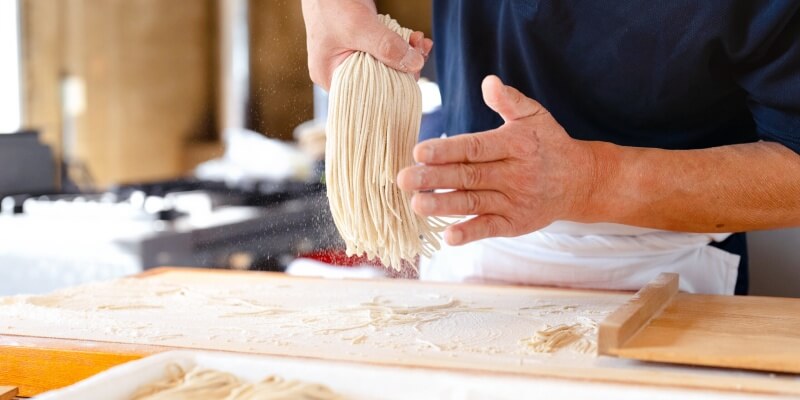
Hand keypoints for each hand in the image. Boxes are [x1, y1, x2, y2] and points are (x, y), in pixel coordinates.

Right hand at [301, 0, 432, 89]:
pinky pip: (385, 52)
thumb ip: (386, 47)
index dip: (392, 88)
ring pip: (385, 65)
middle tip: (420, 52)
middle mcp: (340, 71)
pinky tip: (414, 38)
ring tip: (419, 42)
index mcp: (330, 77)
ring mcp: (351, 57)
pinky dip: (401, 45)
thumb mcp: (360, 26)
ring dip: (406, 54)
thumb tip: (415, 65)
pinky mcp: (362, 44)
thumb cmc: (330, 3)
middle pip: (379, 80)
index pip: (367, 95)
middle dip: (404, 68)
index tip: (413, 72)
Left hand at [397, 75, 598, 245]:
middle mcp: (515, 174)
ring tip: (416, 204)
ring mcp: (514, 201)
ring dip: (444, 205)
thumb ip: (510, 100)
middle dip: (434, 177)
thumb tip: (488, 81)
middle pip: (468, 176)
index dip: (446, 150)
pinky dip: (470, 233)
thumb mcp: (534, 116)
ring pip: (474, 202)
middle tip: (403, 178)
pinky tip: (448, 236)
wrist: (579, 181)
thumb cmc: (547, 143)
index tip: (419, 151)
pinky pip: (489, 228)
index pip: (475, 148)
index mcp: (515, 145)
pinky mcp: (514, 223)